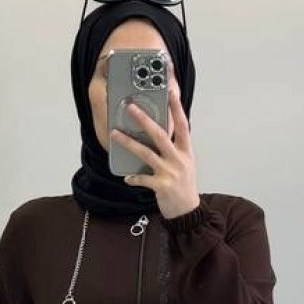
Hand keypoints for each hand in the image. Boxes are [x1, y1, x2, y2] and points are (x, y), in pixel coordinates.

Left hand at [111, 75, 199, 220]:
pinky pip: (143, 178)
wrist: (188, 212)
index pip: (182, 124)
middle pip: (160, 135)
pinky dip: (134, 178)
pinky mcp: (162, 186)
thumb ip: (175, 149)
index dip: (176, 108)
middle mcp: (179, 159)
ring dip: (129, 143)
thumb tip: (159, 134)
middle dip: (144, 120)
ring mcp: (170, 172)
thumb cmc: (184, 187)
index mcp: (186, 151)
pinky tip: (127, 178)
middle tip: (131, 108)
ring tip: (115, 134)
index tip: (170, 91)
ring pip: (146, 153)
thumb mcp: (185, 164)